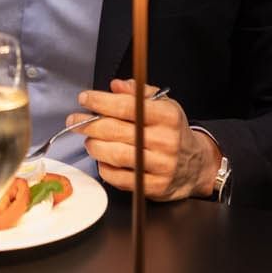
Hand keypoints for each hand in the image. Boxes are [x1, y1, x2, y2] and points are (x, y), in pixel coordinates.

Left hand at [71, 80, 219, 200]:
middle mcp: (165, 141)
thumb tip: (115, 85)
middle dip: (89, 124)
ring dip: (95, 146)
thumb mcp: (164, 106)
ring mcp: (160, 166)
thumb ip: (139, 93)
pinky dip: (105, 168)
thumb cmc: (174, 132)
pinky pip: (120, 178)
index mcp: (167, 117)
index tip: (84, 98)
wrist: (196, 166)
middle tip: (75, 120)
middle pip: (116, 131)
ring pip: (116, 155)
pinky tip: (102, 160)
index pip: (127, 106)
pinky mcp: (154, 186)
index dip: (101, 102)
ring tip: (88, 140)